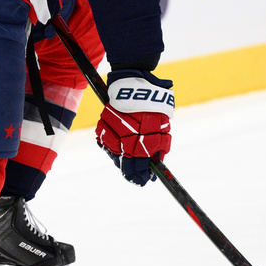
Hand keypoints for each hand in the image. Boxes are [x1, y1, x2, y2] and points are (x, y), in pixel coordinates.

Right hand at [96, 70, 173, 185]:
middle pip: (124, 164)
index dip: (142, 177)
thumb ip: (160, 146)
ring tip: (128, 161)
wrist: (135, 85)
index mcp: (140, 143)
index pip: (138, 168)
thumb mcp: (163, 127)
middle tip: (137, 176)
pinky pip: (104, 141)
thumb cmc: (154, 106)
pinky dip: (111, 145)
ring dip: (120, 158)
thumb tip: (157, 162)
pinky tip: (118, 148)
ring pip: (113, 153)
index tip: (145, 180)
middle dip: (131, 171)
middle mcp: (123, 140)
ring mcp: (111, 133)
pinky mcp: (102, 124)